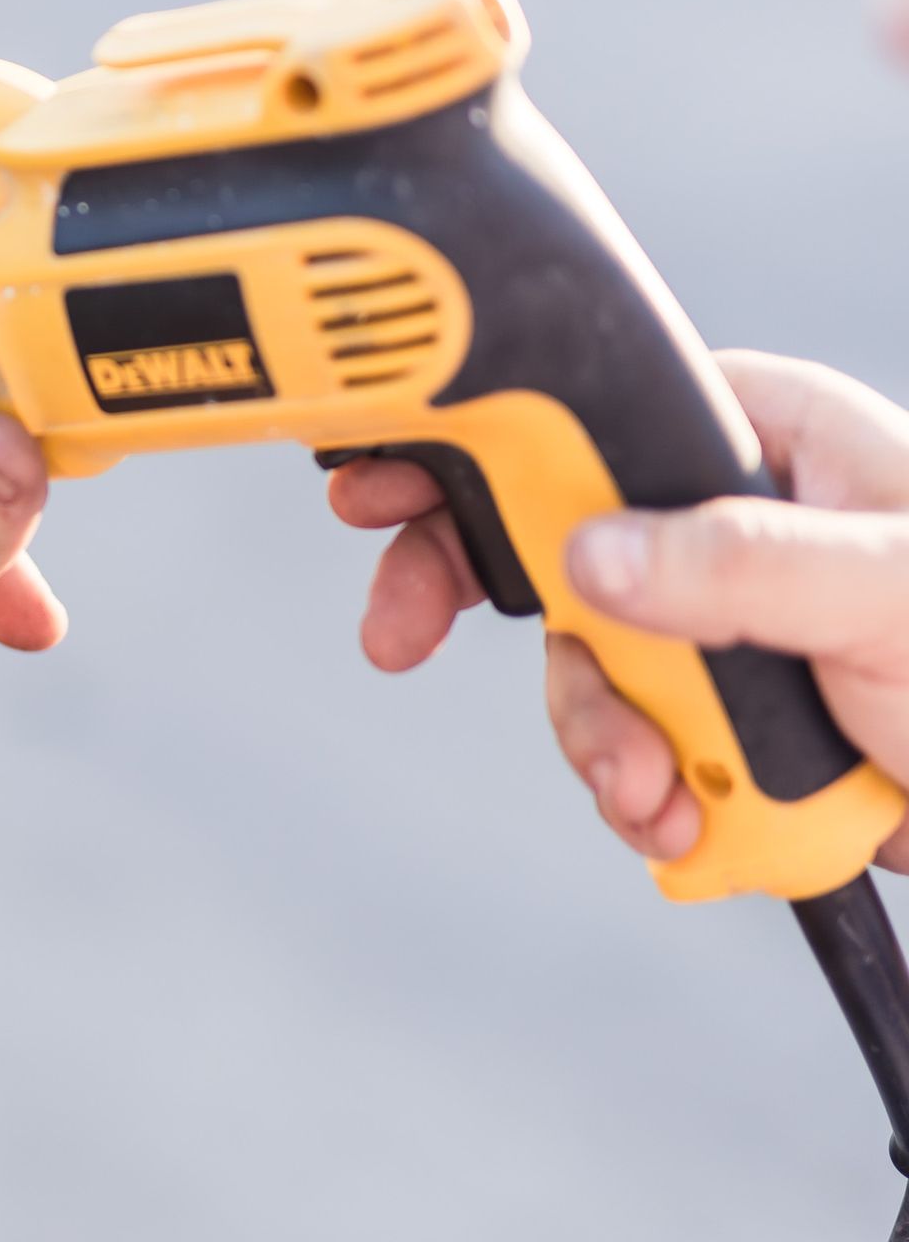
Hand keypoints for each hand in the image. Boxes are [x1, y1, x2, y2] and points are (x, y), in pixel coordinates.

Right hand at [328, 351, 908, 872]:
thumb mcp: (885, 595)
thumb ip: (738, 567)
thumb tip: (590, 555)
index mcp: (771, 440)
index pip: (591, 416)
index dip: (477, 444)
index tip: (383, 485)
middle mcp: (732, 521)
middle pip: (555, 549)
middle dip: (516, 626)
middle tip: (402, 640)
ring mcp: (728, 627)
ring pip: (591, 670)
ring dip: (604, 747)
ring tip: (662, 800)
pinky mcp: (733, 722)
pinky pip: (640, 748)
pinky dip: (650, 799)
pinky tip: (691, 825)